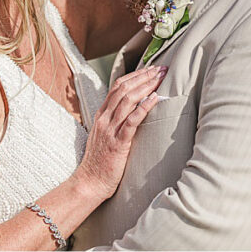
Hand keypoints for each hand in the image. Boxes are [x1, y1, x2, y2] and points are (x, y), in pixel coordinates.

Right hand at [72, 65, 166, 199]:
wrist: (90, 182)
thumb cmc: (100, 162)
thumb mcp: (104, 135)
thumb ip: (114, 122)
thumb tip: (133, 111)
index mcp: (101, 115)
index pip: (117, 87)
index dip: (135, 75)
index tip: (151, 69)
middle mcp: (104, 118)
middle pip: (124, 89)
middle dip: (144, 76)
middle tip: (160, 69)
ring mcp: (109, 129)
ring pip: (127, 100)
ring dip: (146, 86)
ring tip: (160, 78)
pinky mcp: (117, 143)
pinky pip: (130, 121)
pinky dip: (143, 107)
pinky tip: (154, 99)